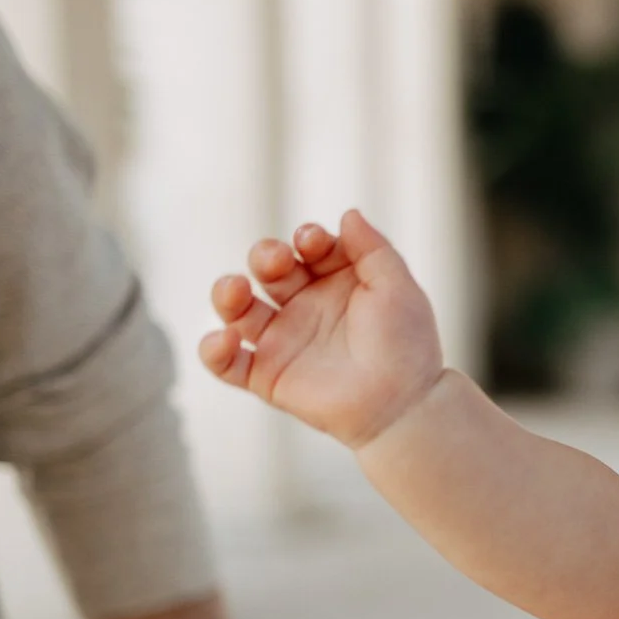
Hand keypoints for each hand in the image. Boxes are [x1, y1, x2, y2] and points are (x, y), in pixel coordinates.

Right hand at [200, 210, 442, 448]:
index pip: (309, 247)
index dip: (307, 239)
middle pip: (269, 269)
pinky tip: (223, 339)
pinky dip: (213, 351)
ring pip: (238, 309)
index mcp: (336, 282)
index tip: (313, 242)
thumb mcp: (396, 287)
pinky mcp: (267, 375)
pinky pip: (227, 363)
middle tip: (278, 262)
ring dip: (227, 293)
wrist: (403, 404)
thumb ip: (372, 248)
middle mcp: (305, 306)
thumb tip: (347, 213)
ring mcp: (283, 340)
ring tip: (235, 289)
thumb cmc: (405, 345)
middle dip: (266, 256)